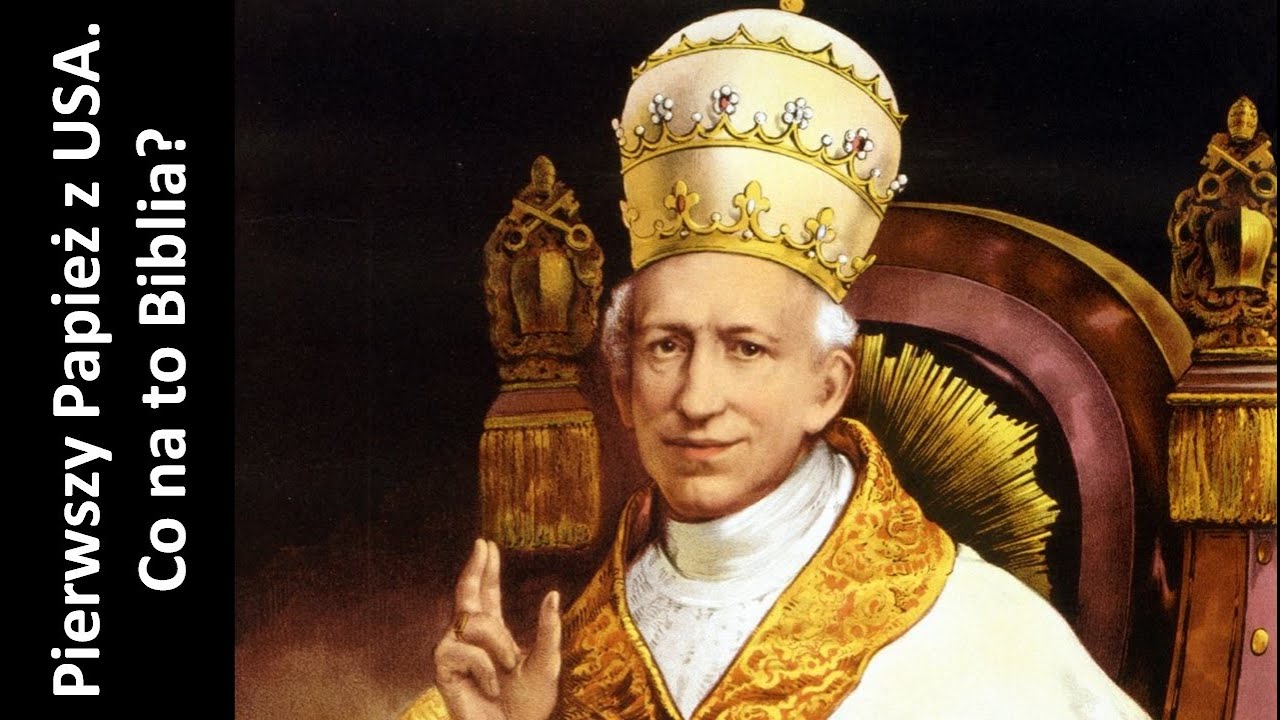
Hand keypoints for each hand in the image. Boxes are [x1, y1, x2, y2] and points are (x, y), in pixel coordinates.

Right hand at [434, 539, 561, 719]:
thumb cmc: (528, 706)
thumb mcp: (547, 663)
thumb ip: (548, 630)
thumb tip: (552, 593)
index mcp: (494, 635)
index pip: (487, 595)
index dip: (486, 571)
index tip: (486, 546)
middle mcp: (470, 639)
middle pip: (467, 595)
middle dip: (474, 568)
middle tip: (482, 544)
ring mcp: (454, 652)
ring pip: (475, 623)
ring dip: (498, 645)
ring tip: (507, 671)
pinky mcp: (444, 669)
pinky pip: (466, 650)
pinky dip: (486, 668)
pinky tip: (490, 688)